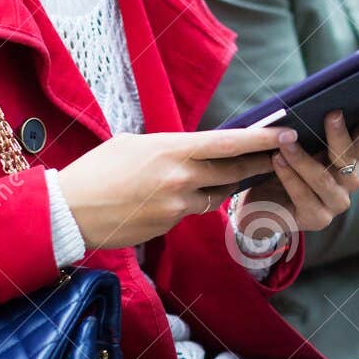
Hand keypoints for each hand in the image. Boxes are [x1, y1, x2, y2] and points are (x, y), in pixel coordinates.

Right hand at [55, 125, 296, 250]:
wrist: (71, 210)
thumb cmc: (98, 170)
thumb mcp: (134, 144)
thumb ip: (171, 147)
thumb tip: (194, 149)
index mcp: (173, 149)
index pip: (229, 143)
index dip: (262, 140)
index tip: (287, 133)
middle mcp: (181, 177)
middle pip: (234, 172)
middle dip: (260, 165)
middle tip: (282, 157)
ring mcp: (178, 205)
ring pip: (216, 195)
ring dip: (224, 187)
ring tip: (228, 176)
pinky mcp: (171, 225)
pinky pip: (193, 211)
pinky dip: (192, 203)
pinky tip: (172, 197)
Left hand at [236, 99, 358, 235]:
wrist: (263, 204)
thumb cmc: (282, 167)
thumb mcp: (299, 145)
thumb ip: (310, 130)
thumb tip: (314, 100)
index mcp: (349, 160)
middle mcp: (349, 182)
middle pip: (348, 157)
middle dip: (339, 135)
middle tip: (332, 113)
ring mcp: (336, 203)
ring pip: (322, 178)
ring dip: (302, 157)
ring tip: (285, 139)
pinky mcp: (318, 219)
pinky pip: (303, 195)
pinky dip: (288, 176)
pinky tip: (276, 160)